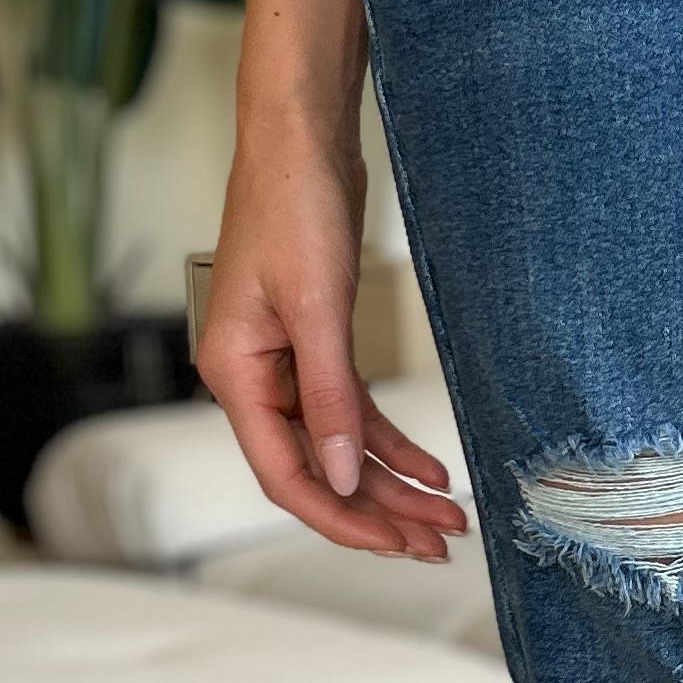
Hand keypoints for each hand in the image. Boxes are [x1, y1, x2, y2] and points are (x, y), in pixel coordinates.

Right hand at [197, 109, 467, 559]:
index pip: (285, 474)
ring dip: (392, 483)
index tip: (395, 544)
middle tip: (438, 542)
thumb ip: (329, 397)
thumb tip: (344, 477)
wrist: (300, 137)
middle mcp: (253, 379)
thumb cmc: (293, 205)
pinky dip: (390, 441)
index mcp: (235, 376)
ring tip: (447, 516)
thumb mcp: (317, 307)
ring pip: (340, 446)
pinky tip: (430, 468)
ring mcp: (283, 364)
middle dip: (378, 511)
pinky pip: (350, 411)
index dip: (341, 517)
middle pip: (316, 470)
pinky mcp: (315, 344)